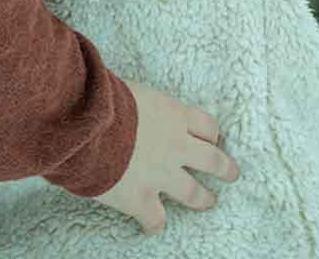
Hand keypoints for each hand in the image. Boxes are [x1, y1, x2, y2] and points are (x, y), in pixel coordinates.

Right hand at [91, 78, 239, 234]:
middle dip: (225, 168)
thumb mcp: (127, 90)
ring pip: (194, 193)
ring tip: (208, 201)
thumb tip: (122, 105)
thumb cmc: (100, 99)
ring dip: (203, 199)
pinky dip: (154, 224)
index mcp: (173, 115)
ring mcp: (161, 176)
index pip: (205, 125)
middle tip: (232, 173)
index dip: (210, 135)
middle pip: (212, 160)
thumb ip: (137, 105)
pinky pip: (155, 219)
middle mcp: (176, 147)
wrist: (86, 123)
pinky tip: (152, 227)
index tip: (211, 139)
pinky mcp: (141, 199)